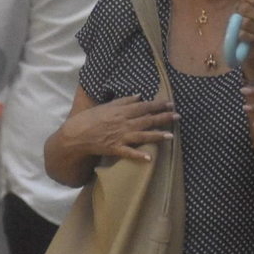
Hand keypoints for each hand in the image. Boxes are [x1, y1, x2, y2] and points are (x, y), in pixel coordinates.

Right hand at [60, 96, 177, 163]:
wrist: (76, 134)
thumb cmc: (90, 118)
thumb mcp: (106, 105)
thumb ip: (123, 101)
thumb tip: (139, 96)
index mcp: (121, 111)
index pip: (143, 106)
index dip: (158, 105)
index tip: (170, 103)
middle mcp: (123, 123)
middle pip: (147, 119)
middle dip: (163, 118)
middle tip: (178, 116)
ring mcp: (120, 136)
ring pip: (142, 135)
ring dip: (157, 135)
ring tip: (171, 136)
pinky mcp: (115, 148)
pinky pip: (129, 152)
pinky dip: (139, 155)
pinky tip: (149, 158)